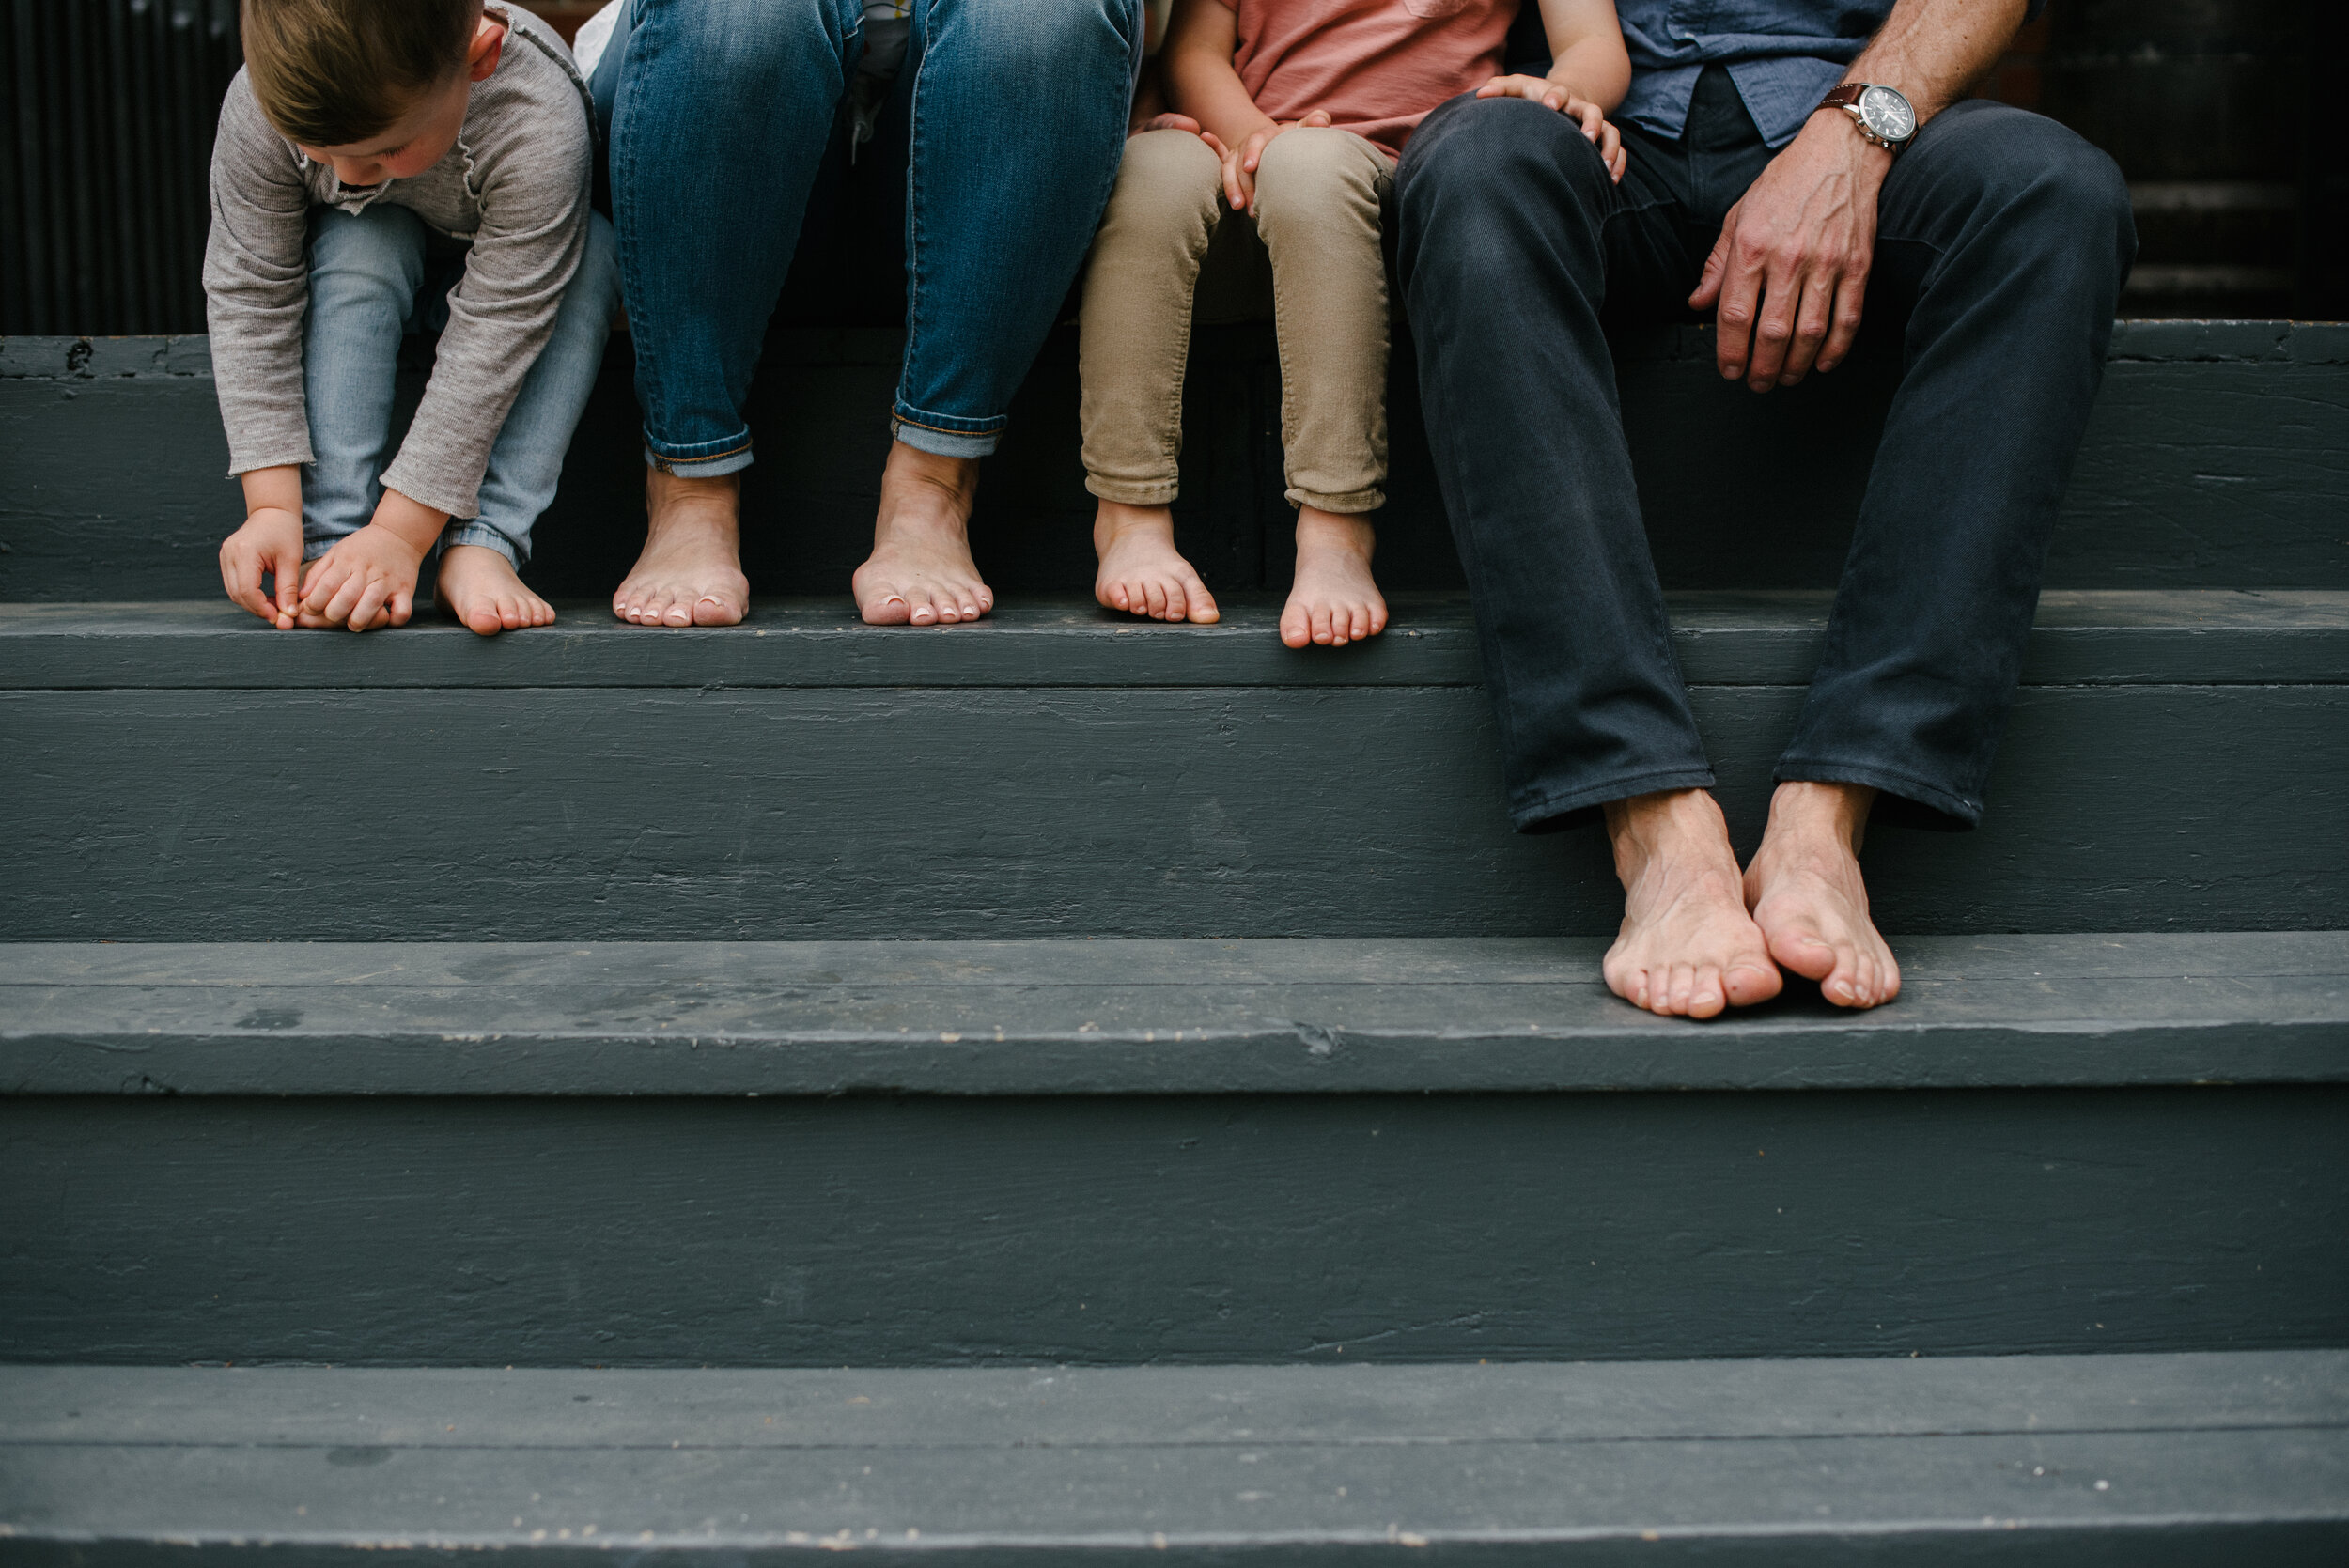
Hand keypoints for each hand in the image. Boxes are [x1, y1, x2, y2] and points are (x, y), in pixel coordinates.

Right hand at [219, 506, 306, 627]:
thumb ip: (288, 589)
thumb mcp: (291, 560)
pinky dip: (249, 595)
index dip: (262, 608)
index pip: (246, 590)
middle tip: (280, 616)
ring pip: (233, 592)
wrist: (272, 512)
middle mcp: (229, 554)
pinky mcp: (226, 560)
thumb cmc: (285, 531)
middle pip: (237, 594)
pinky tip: (266, 598)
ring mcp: (224, 557)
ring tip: (276, 607)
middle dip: (258, 609)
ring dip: (253, 604)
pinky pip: (234, 584)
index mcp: (244, 552)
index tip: (279, 617)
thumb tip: (289, 615)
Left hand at [295, 488, 444, 630]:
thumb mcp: (336, 553)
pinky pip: (402, 611)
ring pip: (371, 604)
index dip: (315, 603)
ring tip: (353, 624)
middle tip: (332, 618)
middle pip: (346, 598)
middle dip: (334, 614)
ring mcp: (388, 581)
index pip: (327, 586)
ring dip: (359, 619)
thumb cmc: (363, 548)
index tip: (312, 609)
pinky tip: (385, 620)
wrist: (398, 535)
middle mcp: (367, 571)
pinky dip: (394, 620)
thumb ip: (317, 574)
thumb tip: (302, 597)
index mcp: (346, 561)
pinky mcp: (406, 590)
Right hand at [1221, 109, 1330, 215]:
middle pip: (1239, 162)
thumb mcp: (1301, 128)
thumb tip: (1322, 121)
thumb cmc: (1291, 138)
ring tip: (1238, 207)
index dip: (1252, 154)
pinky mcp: (1231, 165)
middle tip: (1247, 204)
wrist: (1276, 139)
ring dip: (1230, 188)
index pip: (1256, 143)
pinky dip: (1211, 152)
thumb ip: (1314, 122)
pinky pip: (1219, 161)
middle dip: (1241, 183)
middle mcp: (1247, 144)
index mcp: (1265, 136)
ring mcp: (1237, 155)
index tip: (1250, 168)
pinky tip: (1202, 149)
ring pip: (1228, 170)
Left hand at [1476, 74, 1624, 181]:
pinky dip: (1618, 163)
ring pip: (1611, 131)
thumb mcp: (1518, 87)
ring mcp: (1593, 124)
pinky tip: (1611, 181)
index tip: (1549, 106)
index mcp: (1558, 97)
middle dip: (1592, 122)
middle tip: (1587, 137)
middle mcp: (1579, 108)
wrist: (1561, 99)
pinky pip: (1617, 149)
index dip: (1556, 98)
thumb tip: (1480, 93)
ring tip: (1603, 168)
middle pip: (1592, 110)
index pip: (1559, 92)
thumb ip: (1500, 88)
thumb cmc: (1534, 96)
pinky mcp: (1602, 139)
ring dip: (1609, 148)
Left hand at [1689, 110, 1889, 390]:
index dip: (1729, 352)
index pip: (1735, 315)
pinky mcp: (1858, 264)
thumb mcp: (1738, 216)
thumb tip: (1697, 304)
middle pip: (1772, 333)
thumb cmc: (1784, 183)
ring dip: (1795, 365)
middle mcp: (1788, 257)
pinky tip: (1822, 363)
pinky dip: (1835, 348)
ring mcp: (1826, 262)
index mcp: (1752, 246)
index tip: (1728, 370)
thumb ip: (1717, 265)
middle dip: (1761, 368)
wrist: (1841, 151)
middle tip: (1756, 384)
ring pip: (1810, 332)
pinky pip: (1847, 318)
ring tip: (1785, 378)